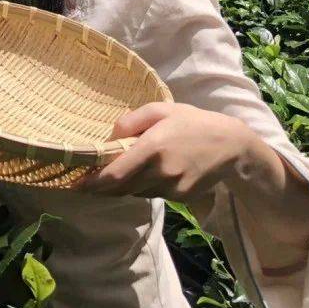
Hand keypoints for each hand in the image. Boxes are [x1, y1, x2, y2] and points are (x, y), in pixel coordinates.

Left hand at [78, 102, 255, 201]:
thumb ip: (131, 121)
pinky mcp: (181, 197)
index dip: (92, 183)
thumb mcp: (160, 109)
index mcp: (152, 148)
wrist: (233, 146)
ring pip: (135, 192)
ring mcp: (172, 188)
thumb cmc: (191, 121)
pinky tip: (151, 172)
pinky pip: (152, 194)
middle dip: (103, 185)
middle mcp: (160, 172)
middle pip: (120, 188)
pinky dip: (143, 187)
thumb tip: (109, 138)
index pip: (115, 175)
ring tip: (126, 169)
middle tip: (88, 178)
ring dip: (124, 185)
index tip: (75, 183)